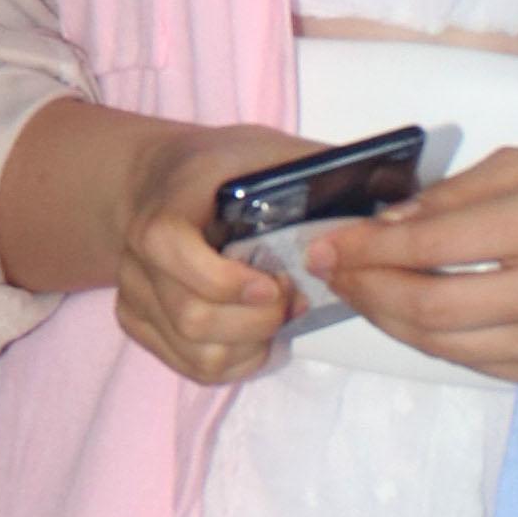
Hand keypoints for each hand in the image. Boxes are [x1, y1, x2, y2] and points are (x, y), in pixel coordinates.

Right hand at [106, 122, 308, 387]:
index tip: (274, 283)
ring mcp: (134, 295)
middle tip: (293, 299)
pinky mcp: (139, 323)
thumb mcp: (262, 149)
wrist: (159, 180)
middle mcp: (136, 258)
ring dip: (251, 344)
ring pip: (195, 351)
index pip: (171, 251)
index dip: (225, 280)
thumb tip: (383, 185)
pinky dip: (235, 360)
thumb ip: (310, 167)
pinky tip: (254, 333)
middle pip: (192, 317)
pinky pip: (191, 366)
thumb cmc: (218, 168)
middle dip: (258, 320)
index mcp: (163, 210)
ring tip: (278, 315)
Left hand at [315, 147, 517, 389]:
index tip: (328, 245)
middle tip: (332, 275)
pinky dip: (434, 341)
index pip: (432, 244)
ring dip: (390, 322)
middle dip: (365, 292)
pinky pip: (478, 365)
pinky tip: (412, 316)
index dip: (367, 250)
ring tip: (363, 294)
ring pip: (446, 346)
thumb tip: (388, 228)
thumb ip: (458, 194)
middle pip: (429, 307)